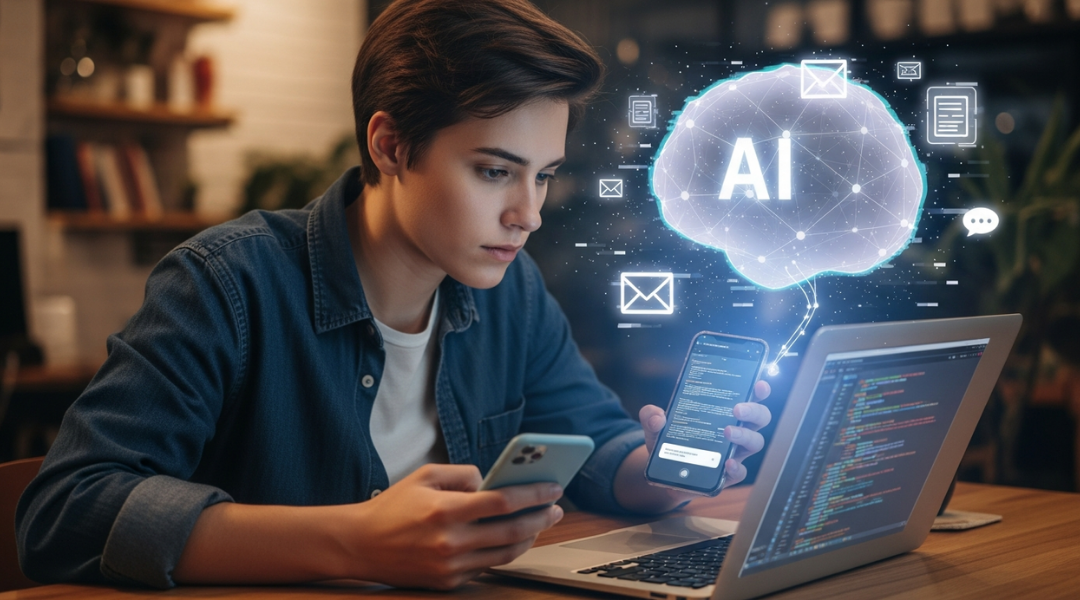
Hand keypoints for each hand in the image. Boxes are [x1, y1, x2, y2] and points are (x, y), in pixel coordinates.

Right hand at [344, 463, 563, 589]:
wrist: (359, 545)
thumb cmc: (393, 507)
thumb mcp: (425, 476)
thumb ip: (463, 474)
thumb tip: (492, 481)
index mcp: (445, 510)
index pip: (502, 502)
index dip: (533, 494)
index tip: (553, 487)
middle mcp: (450, 542)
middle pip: (511, 531)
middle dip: (540, 518)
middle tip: (556, 508)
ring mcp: (450, 567)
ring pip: (504, 554)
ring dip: (528, 538)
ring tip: (539, 524)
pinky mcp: (447, 582)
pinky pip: (486, 567)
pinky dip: (503, 553)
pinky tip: (512, 539)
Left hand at [640, 379, 772, 489]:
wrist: (664, 472)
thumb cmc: (669, 442)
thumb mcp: (656, 426)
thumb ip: (651, 416)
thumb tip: (657, 416)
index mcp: (724, 413)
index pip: (748, 397)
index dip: (758, 390)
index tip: (758, 383)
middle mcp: (736, 431)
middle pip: (760, 418)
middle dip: (754, 411)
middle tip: (737, 409)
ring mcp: (734, 452)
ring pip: (755, 443)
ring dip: (745, 436)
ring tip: (728, 432)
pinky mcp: (727, 474)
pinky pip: (740, 472)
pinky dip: (736, 467)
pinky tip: (727, 463)